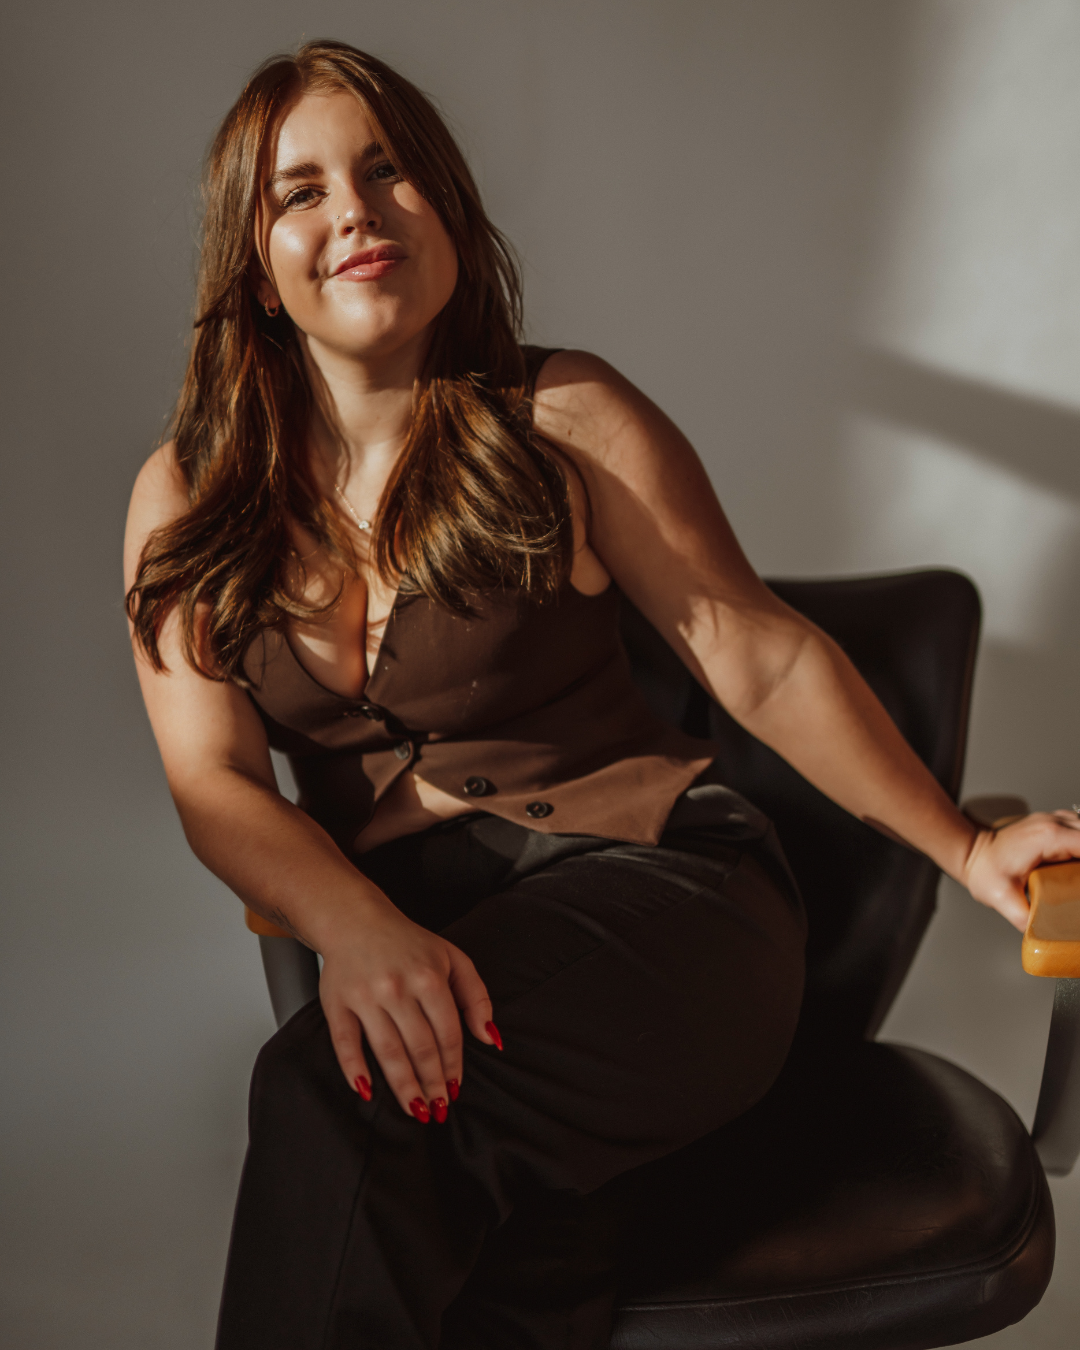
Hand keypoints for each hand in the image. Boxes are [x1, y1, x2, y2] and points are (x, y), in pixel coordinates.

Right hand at [318, 890, 497, 1119]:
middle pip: (420, 1047)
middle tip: (438, 1108)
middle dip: (432, 1083)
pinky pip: (345, 1043)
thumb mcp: (453, 958)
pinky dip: (355, 1070)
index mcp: (429, 976)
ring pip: (388, 1051)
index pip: (447, 1033)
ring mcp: (365, 996)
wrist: (355, 919)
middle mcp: (397, 987)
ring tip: (416, 1109)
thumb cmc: (408, 943)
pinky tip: (367, 1091)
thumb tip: (491, 1038)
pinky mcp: (336, 1003)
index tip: (456, 1088)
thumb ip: (476, 996)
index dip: (453, 1065)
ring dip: (404, 1086)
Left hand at [961, 810, 1079, 931]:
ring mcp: (1053, 821)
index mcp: (1047, 837)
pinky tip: (1077, 866)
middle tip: (1079, 885)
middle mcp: (1053, 823)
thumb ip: (1024, 917)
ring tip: (1077, 878)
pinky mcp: (1053, 826)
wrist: (971, 854)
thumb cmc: (984, 871)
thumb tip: (1044, 935)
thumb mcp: (1001, 898)